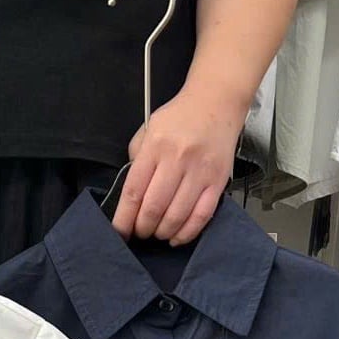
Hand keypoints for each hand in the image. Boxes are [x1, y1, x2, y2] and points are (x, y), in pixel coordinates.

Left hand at [112, 83, 245, 245]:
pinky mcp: (218, 181)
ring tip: (157, 233)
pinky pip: (201, 216)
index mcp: (155, 146)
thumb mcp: (149, 129)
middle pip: (153, 208)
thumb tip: (132, 196)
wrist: (217, 100)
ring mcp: (200, 171)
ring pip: (176, 216)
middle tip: (140, 232)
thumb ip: (138, 159)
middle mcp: (178, 158)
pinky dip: (186, 233)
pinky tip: (176, 237)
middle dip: (143, 228)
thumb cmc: (180, 117)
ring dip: (162, 232)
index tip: (120, 232)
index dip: (124, 218)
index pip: (134, 191)